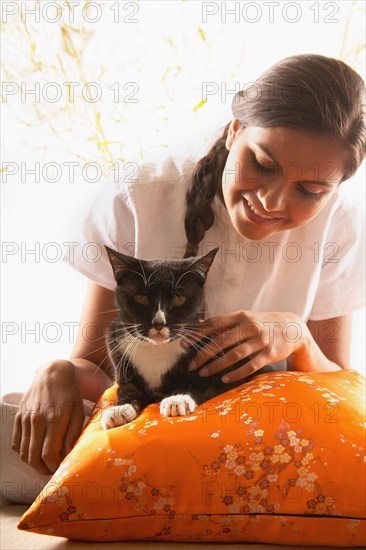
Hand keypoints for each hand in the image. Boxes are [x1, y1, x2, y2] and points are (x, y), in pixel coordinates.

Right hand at [12, 360, 84, 474]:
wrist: (53, 373)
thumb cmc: (69, 393)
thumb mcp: (78, 411)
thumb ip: (74, 434)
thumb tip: (68, 454)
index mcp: (55, 418)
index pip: (48, 453)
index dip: (53, 466)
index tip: (59, 468)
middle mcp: (37, 419)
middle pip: (33, 457)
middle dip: (42, 468)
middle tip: (51, 469)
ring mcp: (25, 418)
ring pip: (23, 452)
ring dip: (32, 462)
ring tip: (43, 462)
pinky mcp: (18, 416)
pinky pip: (16, 442)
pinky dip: (23, 452)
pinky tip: (34, 450)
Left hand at [183, 310, 308, 382]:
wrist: (292, 328)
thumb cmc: (262, 323)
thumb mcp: (245, 318)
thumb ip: (224, 322)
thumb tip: (200, 325)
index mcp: (241, 316)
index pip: (215, 324)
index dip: (198, 335)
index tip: (183, 344)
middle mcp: (250, 327)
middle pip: (222, 341)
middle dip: (204, 354)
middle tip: (191, 364)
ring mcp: (260, 341)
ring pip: (234, 355)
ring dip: (217, 365)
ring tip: (203, 373)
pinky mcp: (269, 354)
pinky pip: (250, 366)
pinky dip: (236, 374)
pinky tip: (224, 379)